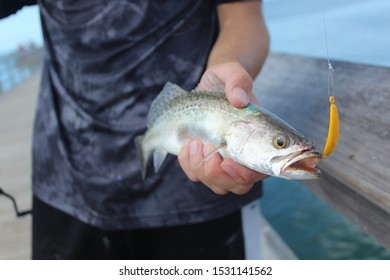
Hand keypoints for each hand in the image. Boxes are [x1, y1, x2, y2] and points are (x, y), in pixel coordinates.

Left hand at [178, 62, 267, 194]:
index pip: (260, 170)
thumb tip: (239, 98)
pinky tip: (187, 143)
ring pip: (217, 185)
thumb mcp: (231, 72)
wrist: (209, 85)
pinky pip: (197, 175)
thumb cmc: (226, 80)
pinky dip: (188, 163)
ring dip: (201, 167)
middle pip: (238, 186)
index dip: (245, 174)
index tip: (227, 161)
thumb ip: (239, 80)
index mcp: (260, 139)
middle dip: (218, 174)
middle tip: (206, 147)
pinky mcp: (205, 161)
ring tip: (194, 141)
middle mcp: (244, 155)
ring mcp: (224, 161)